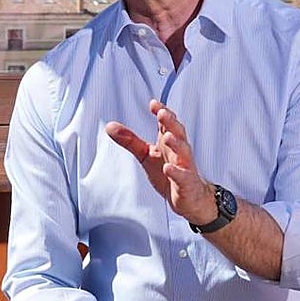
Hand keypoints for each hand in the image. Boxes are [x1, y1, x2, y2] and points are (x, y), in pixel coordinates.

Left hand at [106, 99, 213, 225]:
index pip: (167, 123)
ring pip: (183, 152)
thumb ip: (130, 140)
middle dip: (170, 122)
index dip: (162, 112)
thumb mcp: (146, 155)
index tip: (153, 104)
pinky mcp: (187, 184)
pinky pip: (183, 177)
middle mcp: (179, 151)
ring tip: (167, 137)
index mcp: (169, 142)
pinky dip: (176, 172)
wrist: (189, 197)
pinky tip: (168, 169)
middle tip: (162, 113)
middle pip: (177, 133)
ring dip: (176, 143)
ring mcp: (185, 166)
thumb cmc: (169, 173)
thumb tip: (110, 126)